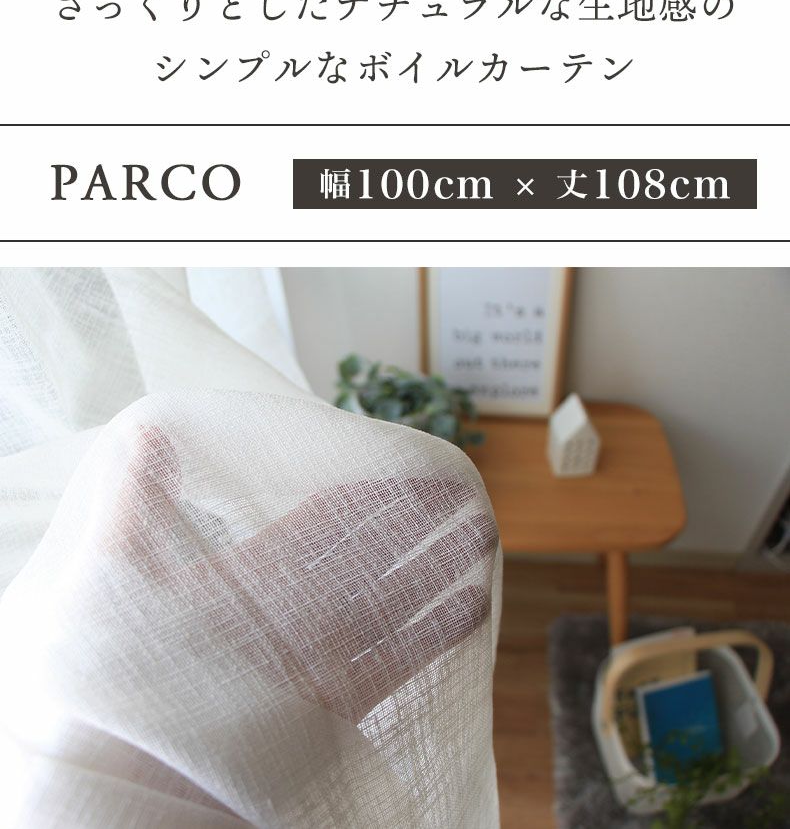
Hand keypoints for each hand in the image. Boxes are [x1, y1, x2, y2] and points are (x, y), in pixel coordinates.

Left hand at [113, 426, 496, 723]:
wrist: (141, 772)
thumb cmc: (123, 664)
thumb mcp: (122, 568)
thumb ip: (138, 498)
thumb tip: (146, 428)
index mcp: (257, 572)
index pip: (328, 519)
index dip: (371, 491)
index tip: (409, 465)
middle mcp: (298, 611)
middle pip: (372, 557)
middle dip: (418, 526)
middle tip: (465, 497)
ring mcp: (322, 658)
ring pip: (396, 602)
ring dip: (439, 570)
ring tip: (482, 539)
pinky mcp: (339, 706)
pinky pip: (401, 662)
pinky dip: (437, 636)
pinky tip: (472, 609)